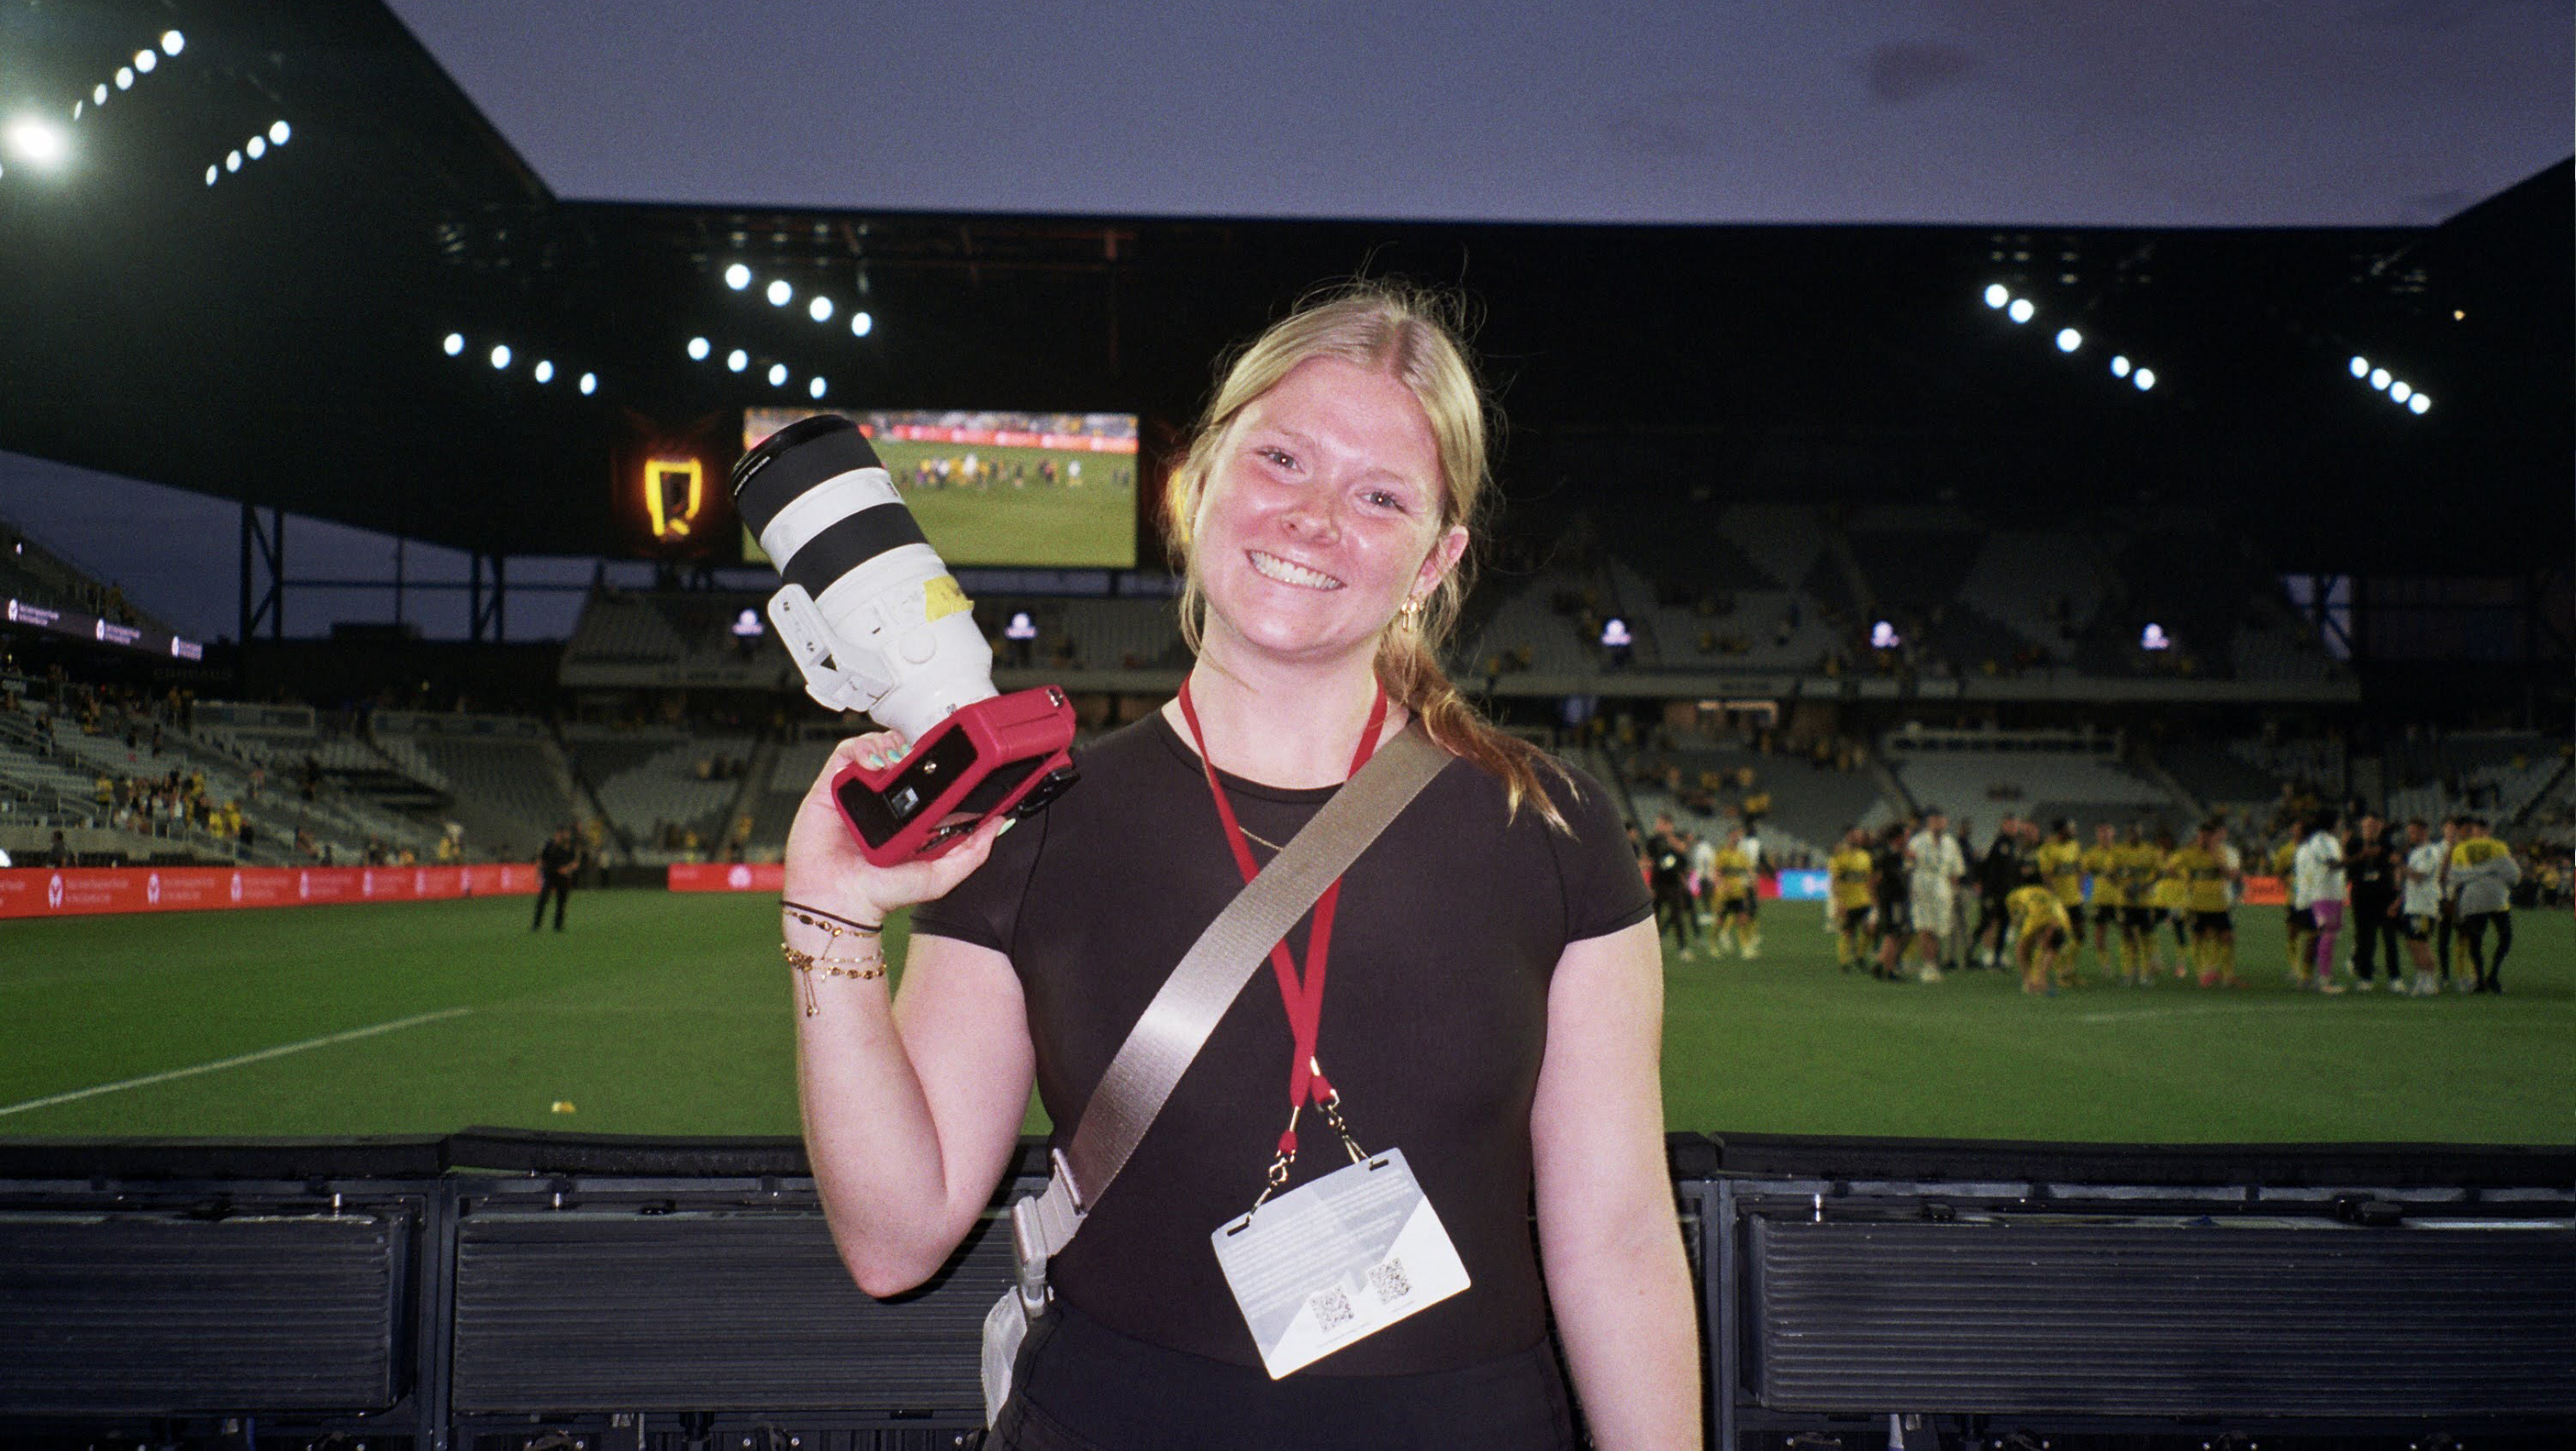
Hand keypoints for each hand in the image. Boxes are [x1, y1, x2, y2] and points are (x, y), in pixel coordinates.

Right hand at [782, 730, 1009, 923]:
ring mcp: (858, 791)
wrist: (841, 902)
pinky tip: (873, 763)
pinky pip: (846, 753)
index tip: (952, 753)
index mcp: (910, 814)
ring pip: (877, 746)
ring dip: (890, 744)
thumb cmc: (881, 894)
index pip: (927, 773)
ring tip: (897, 759)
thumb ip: (973, 852)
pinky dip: (862, 748)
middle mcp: (884, 799)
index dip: (938, 758)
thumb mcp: (941, 876)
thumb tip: (998, 824)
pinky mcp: (832, 786)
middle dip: (914, 745)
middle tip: (922, 753)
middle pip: (902, 752)